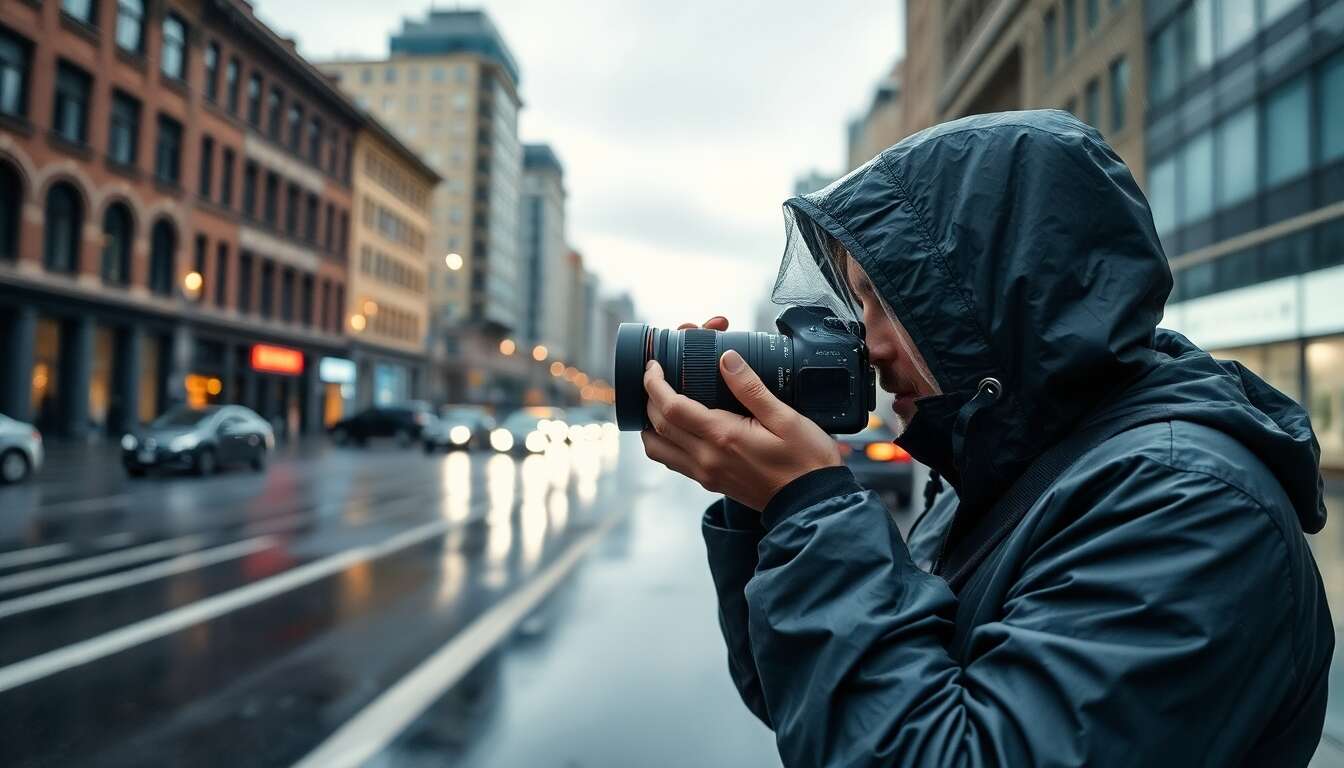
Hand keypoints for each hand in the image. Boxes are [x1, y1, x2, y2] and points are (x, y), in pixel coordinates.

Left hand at [641, 317, 841, 511]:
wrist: (812, 502)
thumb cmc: (805, 460)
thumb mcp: (785, 417)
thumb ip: (751, 387)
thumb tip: (726, 358)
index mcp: (723, 436)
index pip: (671, 407)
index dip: (655, 383)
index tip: (654, 366)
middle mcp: (706, 458)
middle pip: (657, 426)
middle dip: (649, 398)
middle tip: (655, 376)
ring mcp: (706, 474)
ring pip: (658, 450)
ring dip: (650, 425)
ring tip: (659, 403)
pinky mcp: (710, 483)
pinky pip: (673, 462)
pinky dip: (664, 442)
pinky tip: (677, 428)